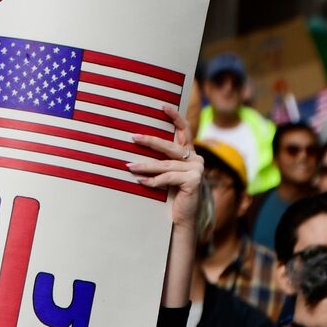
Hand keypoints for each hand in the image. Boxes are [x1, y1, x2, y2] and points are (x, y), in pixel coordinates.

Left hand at [128, 104, 203, 230]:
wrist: (182, 221)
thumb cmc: (171, 198)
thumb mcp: (167, 175)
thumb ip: (162, 161)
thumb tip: (138, 142)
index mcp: (191, 155)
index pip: (184, 131)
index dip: (175, 117)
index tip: (162, 106)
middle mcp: (197, 159)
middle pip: (171, 146)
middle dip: (150, 141)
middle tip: (133, 137)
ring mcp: (197, 169)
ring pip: (165, 164)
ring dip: (145, 166)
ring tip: (129, 166)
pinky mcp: (194, 180)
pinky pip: (168, 178)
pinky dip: (152, 181)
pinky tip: (140, 181)